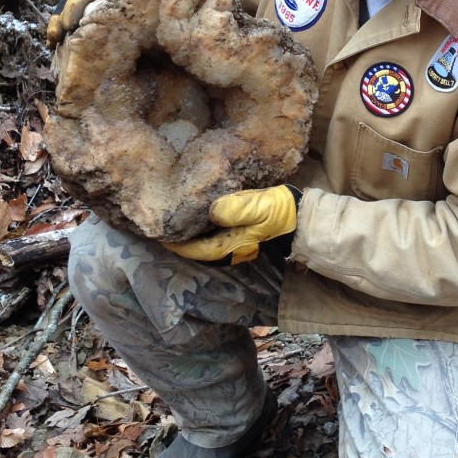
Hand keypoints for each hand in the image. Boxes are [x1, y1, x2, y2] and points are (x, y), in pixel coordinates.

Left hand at [165, 186, 300, 263]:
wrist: (298, 215)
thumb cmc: (278, 210)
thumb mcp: (258, 206)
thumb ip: (235, 209)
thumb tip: (211, 211)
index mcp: (232, 244)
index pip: (198, 250)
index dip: (177, 245)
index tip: (159, 237)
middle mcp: (231, 249)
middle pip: (199, 251)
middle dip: (180, 244)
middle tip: (161, 230)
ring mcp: (236, 244)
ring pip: (206, 246)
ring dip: (190, 239)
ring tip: (174, 226)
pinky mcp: (240, 236)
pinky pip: (214, 238)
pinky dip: (201, 233)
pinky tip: (196, 221)